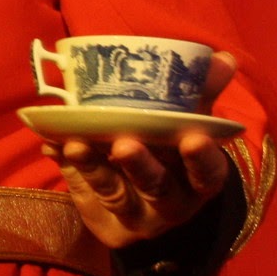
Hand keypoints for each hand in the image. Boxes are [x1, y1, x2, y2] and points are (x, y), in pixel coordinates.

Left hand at [40, 53, 238, 247]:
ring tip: (76, 144)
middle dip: (141, 166)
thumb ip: (201, 93)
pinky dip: (67, 166)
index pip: (208, 174)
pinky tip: (53, 146)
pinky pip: (81, 191)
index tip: (193, 139)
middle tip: (124, 144)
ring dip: (94, 168)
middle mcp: (171, 203)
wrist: (140, 201)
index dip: (202, 160)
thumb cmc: (168, 151)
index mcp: (198, 180)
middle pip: (158, 187)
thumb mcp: (187, 125)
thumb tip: (223, 58)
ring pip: (115, 193)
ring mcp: (135, 214)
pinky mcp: (102, 218)